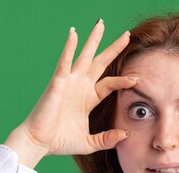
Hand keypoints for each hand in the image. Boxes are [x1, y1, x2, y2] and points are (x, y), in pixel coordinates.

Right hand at [6, 20, 137, 165]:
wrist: (40, 143)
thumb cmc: (60, 142)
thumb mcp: (90, 143)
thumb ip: (107, 139)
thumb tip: (125, 135)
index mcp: (88, 98)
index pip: (110, 84)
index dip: (123, 80)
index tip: (137, 78)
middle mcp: (80, 86)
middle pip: (100, 63)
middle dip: (113, 49)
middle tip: (126, 35)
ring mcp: (69, 82)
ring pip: (84, 56)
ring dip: (92, 40)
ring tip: (100, 24)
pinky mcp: (58, 82)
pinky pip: (65, 62)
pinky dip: (68, 47)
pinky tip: (73, 33)